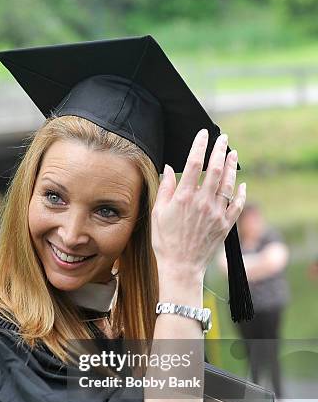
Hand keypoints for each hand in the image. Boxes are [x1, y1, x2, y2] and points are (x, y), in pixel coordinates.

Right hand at [151, 129, 244, 279]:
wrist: (181, 267)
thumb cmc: (165, 241)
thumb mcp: (158, 213)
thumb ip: (165, 189)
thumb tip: (170, 168)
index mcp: (184, 197)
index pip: (195, 163)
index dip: (200, 145)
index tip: (204, 134)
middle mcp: (203, 202)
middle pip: (215, 168)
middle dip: (220, 149)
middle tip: (223, 138)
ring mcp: (217, 213)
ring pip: (229, 183)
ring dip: (232, 166)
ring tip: (233, 154)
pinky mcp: (226, 225)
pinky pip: (238, 204)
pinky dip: (242, 193)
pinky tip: (243, 184)